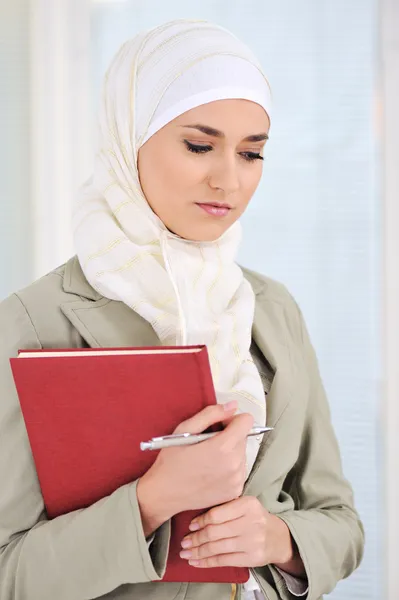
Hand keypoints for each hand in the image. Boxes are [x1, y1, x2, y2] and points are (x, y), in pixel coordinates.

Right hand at [137, 402, 253, 535]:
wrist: (164, 494)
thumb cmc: (171, 461)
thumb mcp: (185, 430)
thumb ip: (211, 414)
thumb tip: (232, 406)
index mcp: (223, 447)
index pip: (246, 421)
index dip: (231, 419)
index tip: (218, 426)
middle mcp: (235, 465)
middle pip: (243, 437)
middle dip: (229, 436)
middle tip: (208, 443)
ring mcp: (237, 480)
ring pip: (242, 454)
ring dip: (230, 452)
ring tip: (209, 459)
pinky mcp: (235, 491)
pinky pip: (240, 470)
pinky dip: (230, 467)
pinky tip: (212, 471)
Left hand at [179, 496, 303, 575]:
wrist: (278, 537)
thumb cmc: (254, 518)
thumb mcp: (245, 505)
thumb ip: (225, 507)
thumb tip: (195, 519)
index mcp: (248, 504)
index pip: (218, 514)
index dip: (201, 521)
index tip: (190, 526)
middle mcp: (251, 522)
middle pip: (215, 532)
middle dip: (196, 539)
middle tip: (184, 542)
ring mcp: (252, 541)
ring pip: (217, 548)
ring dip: (198, 552)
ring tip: (186, 553)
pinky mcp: (251, 558)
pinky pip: (223, 561)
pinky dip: (207, 562)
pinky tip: (197, 562)